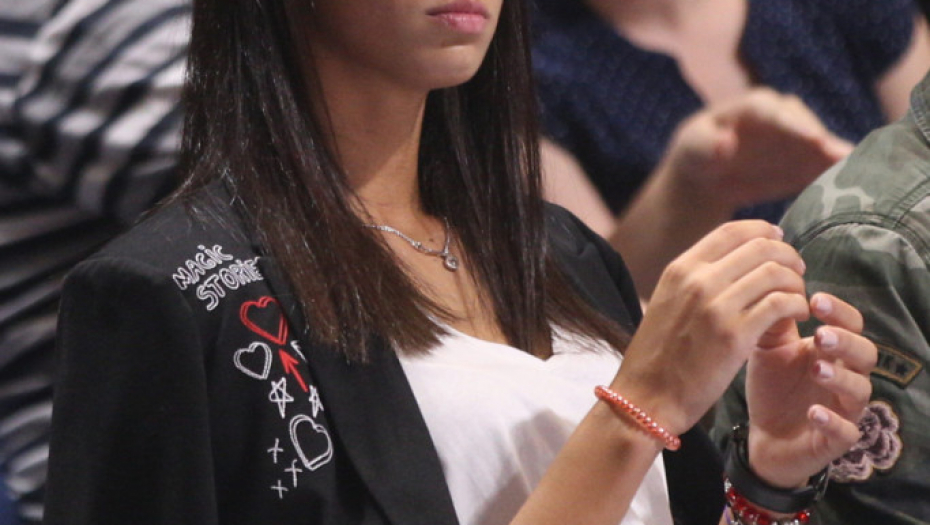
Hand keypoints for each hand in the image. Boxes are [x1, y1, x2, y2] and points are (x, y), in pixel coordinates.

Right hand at [611, 220, 808, 433]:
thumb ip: (695, 279)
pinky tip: (797, 318)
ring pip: (776, 273)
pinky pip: (781, 304)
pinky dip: (797, 306)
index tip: (780, 241)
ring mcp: (716, 307)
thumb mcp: (667, 302)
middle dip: (788, 256)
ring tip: (798, 300)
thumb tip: (734, 259)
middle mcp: (698, 281)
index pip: (733, 231)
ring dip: (796, 283)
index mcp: (680, 269)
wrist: (647, 397)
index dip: (764, 231)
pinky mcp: (735, 336)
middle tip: (797, 273)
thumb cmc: (659, 356)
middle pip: (761, 247)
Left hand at [662, 88, 853, 209]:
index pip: (777, 112)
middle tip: (841, 158)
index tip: (813, 139)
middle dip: (822, 142)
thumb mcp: (695, 148)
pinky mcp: (804, 161)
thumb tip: (727, 143)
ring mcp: (797, 139)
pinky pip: (823, 167)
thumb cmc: (697, 154)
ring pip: (820, 146)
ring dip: (836, 158)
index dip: (796, 125)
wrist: (707, 175)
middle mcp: (782, 118)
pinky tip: (855, 186)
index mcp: (754, 107)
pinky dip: (836, 174)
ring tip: (859, 171)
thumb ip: (709, 145)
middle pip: (806, 127)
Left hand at [745, 293, 875, 487]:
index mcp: (832, 351)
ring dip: (841, 378)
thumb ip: (774, 322)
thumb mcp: (768, 350)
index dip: (839, 311)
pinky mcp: (835, 440)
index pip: (851, 324)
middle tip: (821, 334)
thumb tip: (775, 285)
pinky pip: (845, 432)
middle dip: (846, 342)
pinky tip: (813, 412)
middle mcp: (846, 376)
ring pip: (860, 391)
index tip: (815, 300)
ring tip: (817, 368)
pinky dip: (832, 421)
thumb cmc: (772, 386)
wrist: (762, 435)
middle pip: (865, 354)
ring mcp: (844, 409)